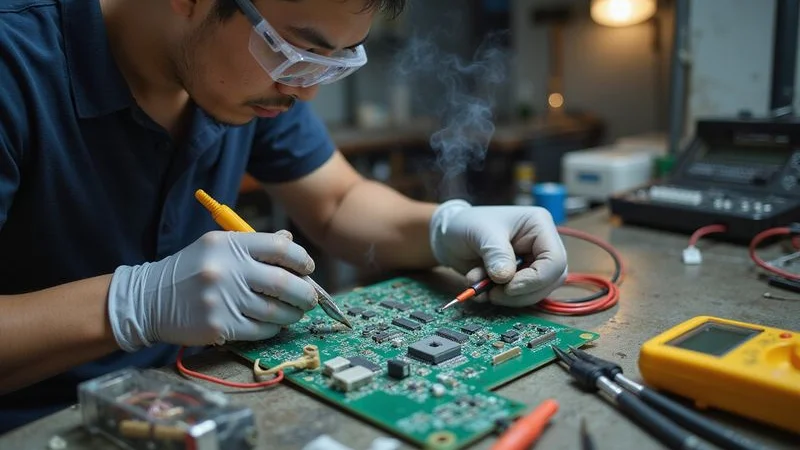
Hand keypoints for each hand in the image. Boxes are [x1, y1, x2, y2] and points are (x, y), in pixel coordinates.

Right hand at [107, 230, 317, 350]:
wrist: (148, 299)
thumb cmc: (190, 271)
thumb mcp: (217, 247)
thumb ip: (253, 245)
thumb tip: (290, 241)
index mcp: (229, 244)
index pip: (280, 248)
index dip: (302, 259)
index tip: (308, 268)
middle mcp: (227, 270)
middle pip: (284, 283)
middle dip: (305, 293)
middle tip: (311, 298)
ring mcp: (222, 299)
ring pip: (275, 311)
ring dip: (292, 314)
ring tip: (295, 313)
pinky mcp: (218, 326)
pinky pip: (259, 330)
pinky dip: (273, 329)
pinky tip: (274, 325)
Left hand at [429, 200, 567, 305]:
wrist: (448, 236)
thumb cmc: (466, 224)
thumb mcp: (480, 233)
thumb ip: (495, 254)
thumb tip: (506, 278)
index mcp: (539, 225)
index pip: (554, 260)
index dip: (535, 279)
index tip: (509, 287)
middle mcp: (540, 245)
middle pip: (550, 280)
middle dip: (521, 292)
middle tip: (493, 293)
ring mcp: (532, 263)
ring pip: (537, 292)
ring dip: (508, 297)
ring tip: (480, 287)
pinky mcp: (521, 277)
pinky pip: (520, 297)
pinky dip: (499, 298)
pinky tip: (480, 289)